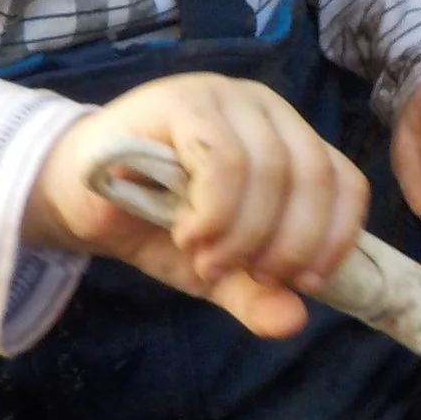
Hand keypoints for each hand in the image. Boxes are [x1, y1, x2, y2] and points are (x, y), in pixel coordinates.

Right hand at [26, 74, 369, 338]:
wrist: (76, 196)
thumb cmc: (153, 223)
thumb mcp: (213, 270)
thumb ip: (253, 292)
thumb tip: (292, 321)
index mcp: (289, 140)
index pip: (344, 180)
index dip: (335, 236)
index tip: (306, 283)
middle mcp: (266, 110)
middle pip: (312, 176)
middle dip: (286, 242)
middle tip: (246, 276)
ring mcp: (224, 98)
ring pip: (269, 168)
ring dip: (243, 232)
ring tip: (207, 261)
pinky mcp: (181, 101)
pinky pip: (220, 157)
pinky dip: (213, 210)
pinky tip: (188, 233)